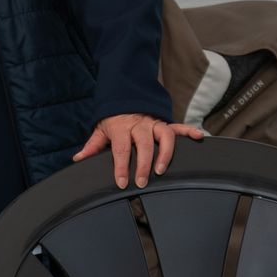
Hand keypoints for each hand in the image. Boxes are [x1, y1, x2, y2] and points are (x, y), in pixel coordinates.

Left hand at [74, 113, 206, 188]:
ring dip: (165, 153)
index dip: (121, 166)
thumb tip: (78, 159)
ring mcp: (153, 123)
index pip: (121, 149)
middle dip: (143, 164)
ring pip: (164, 136)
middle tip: (142, 181)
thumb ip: (92, 145)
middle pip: (143, 144)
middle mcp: (139, 124)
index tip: (122, 182)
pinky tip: (198, 137)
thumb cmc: (113, 118)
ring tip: (162, 170)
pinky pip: (179, 126)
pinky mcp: (164, 123)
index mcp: (121, 127)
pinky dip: (189, 131)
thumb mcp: (100, 129)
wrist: (125, 95)